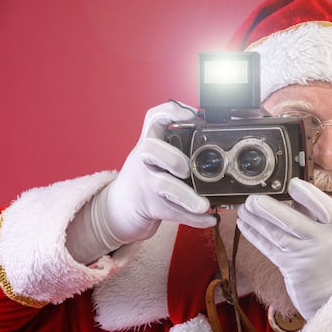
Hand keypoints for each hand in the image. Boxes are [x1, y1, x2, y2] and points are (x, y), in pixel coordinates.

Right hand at [99, 101, 215, 243]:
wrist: (119, 207)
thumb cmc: (145, 175)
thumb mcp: (152, 155)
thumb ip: (174, 143)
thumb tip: (212, 133)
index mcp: (148, 144)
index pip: (152, 119)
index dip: (169, 113)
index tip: (191, 115)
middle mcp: (144, 162)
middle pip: (151, 150)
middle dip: (172, 158)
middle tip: (187, 169)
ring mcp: (146, 186)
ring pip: (165, 187)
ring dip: (186, 196)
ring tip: (204, 205)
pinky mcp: (152, 208)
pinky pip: (175, 214)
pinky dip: (194, 219)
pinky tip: (209, 219)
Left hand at [236, 178, 331, 319]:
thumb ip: (316, 215)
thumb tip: (292, 192)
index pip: (324, 206)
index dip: (307, 193)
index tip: (291, 183)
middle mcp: (325, 241)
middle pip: (294, 221)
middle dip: (269, 208)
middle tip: (252, 198)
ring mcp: (307, 256)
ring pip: (277, 234)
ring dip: (257, 220)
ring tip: (243, 208)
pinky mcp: (291, 268)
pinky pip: (269, 248)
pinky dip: (255, 235)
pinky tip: (244, 225)